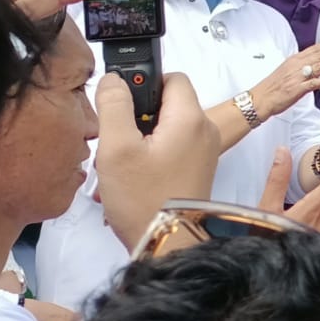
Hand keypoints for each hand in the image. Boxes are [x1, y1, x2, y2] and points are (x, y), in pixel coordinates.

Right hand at [93, 73, 220, 249]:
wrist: (169, 243)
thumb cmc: (143, 197)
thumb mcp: (117, 147)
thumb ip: (114, 106)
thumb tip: (114, 78)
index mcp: (191, 117)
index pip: (172, 77)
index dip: (144, 81)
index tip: (121, 102)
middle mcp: (205, 129)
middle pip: (169, 103)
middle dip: (138, 115)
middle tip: (116, 138)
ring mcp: (205, 150)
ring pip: (169, 126)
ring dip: (142, 137)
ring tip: (121, 162)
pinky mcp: (198, 168)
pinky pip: (174, 146)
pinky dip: (153, 152)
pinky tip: (133, 174)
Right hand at [250, 40, 319, 117]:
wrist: (260, 99)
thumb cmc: (273, 86)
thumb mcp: (287, 70)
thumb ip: (302, 64)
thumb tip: (315, 62)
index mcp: (295, 60)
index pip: (317, 49)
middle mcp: (297, 66)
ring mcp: (297, 77)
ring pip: (319, 66)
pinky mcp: (296, 89)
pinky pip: (313, 84)